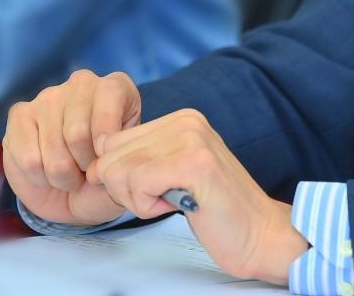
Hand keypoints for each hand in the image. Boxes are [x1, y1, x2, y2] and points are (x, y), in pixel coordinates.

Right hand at [2, 69, 142, 227]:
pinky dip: (39, 177)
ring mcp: (48, 96)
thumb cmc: (103, 175)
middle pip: (78, 131)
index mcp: (116, 87)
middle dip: (84, 165)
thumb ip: (120, 156)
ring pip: (53, 149)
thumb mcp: (123, 166)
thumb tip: (101, 153)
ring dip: (63, 176)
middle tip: (88, 171)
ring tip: (70, 174)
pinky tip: (46, 172)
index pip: (110, 93)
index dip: (107, 134)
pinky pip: (29, 158)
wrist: (72, 195)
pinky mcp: (19, 115)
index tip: (105, 159)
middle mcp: (82, 83)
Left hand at [88, 108, 307, 284]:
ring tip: (176, 200)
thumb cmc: (215, 211)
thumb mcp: (172, 174)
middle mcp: (186, 120)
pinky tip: (179, 206)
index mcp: (182, 118)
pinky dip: (148, 206)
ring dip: (139, 200)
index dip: (123, 177)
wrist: (260, 235)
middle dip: (127, 190)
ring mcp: (191, 138)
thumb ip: (138, 161)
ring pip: (117, 170)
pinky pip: (136, 184)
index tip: (159, 189)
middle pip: (109, 157)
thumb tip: (92, 168)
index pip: (112, 142)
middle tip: (167, 198)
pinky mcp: (194, 163)